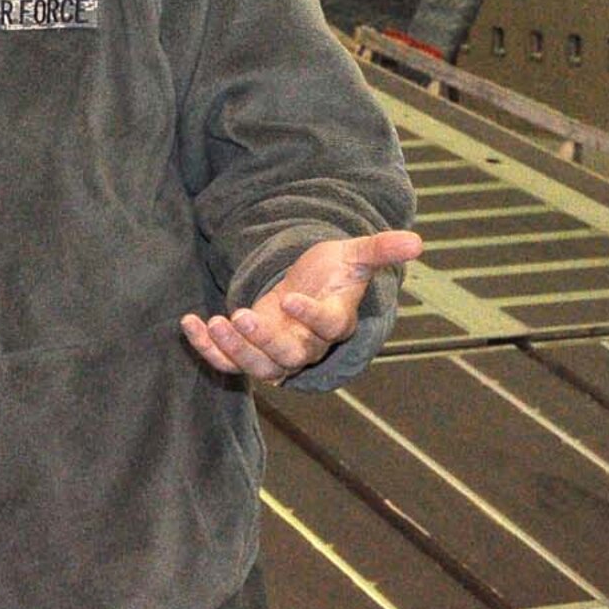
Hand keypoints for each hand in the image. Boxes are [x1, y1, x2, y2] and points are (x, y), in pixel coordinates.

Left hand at [181, 230, 422, 383]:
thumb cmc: (331, 273)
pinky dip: (208, 350)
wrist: (307, 290)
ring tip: (212, 323)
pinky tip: (189, 324)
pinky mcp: (250, 352)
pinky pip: (229, 363)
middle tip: (240, 315)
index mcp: (334, 320)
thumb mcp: (353, 255)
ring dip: (233, 350)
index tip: (291, 299)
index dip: (311, 317)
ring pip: (259, 367)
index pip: (327, 327)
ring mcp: (277, 352)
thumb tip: (418, 241)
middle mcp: (307, 343)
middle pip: (289, 356)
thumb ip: (379, 249)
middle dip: (263, 341)